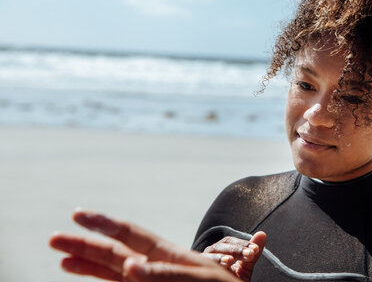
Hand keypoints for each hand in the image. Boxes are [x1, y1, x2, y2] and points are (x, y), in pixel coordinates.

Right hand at [49, 208, 239, 281]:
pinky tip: (80, 273)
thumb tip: (129, 266)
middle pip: (112, 251)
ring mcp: (147, 281)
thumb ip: (164, 273)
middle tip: (54, 238)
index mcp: (167, 253)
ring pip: (110, 270)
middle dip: (84, 244)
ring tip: (61, 258)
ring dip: (86, 264)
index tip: (79, 214)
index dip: (103, 224)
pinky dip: (98, 279)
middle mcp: (152, 265)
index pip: (129, 234)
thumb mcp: (199, 278)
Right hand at [200, 233, 265, 281]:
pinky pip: (205, 262)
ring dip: (224, 255)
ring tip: (233, 259)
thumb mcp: (246, 267)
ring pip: (213, 252)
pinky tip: (226, 263)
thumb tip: (262, 234)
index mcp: (223, 250)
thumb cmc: (233, 280)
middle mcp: (212, 252)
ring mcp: (205, 259)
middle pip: (223, 245)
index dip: (243, 243)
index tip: (255, 249)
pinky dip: (215, 261)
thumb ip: (252, 253)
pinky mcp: (199, 266)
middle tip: (251, 254)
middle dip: (238, 249)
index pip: (231, 241)